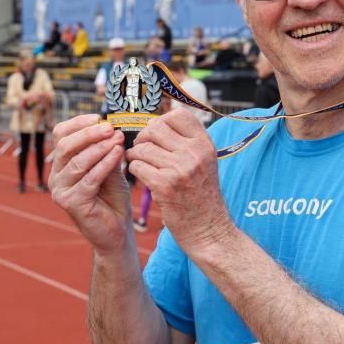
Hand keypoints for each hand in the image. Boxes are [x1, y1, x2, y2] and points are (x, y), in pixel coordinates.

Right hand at [49, 116, 129, 254]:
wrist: (117, 229)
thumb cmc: (113, 197)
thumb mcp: (111, 168)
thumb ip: (107, 150)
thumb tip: (110, 128)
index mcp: (62, 164)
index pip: (60, 135)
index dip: (78, 123)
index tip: (99, 117)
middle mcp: (56, 176)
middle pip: (65, 146)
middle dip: (89, 134)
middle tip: (110, 128)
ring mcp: (60, 191)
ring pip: (77, 161)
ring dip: (99, 148)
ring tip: (118, 139)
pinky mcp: (71, 203)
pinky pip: (89, 178)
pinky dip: (104, 164)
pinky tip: (117, 155)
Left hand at [126, 108, 234, 252]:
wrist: (208, 228)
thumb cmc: (202, 195)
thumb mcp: (204, 162)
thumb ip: (187, 142)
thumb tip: (157, 123)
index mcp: (205, 144)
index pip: (178, 115)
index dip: (163, 121)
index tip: (158, 135)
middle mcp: (194, 153)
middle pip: (155, 128)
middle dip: (144, 138)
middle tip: (143, 150)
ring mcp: (180, 169)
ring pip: (142, 148)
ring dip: (136, 156)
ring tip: (140, 164)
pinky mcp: (164, 186)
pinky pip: (137, 166)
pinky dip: (135, 170)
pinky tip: (142, 177)